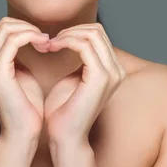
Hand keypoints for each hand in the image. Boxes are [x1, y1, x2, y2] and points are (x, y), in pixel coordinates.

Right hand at [0, 17, 50, 142]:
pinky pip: (13, 40)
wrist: (23, 132)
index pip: (2, 28)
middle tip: (46, 40)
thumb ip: (17, 53)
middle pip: (3, 24)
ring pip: (7, 28)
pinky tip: (45, 46)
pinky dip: (31, 37)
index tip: (43, 40)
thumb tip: (25, 34)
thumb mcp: (21, 72)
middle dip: (28, 27)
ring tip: (46, 43)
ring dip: (31, 31)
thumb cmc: (26, 105)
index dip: (25, 28)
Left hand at [43, 23, 126, 144]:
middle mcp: (116, 70)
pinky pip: (84, 46)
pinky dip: (66, 42)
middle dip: (71, 30)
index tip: (54, 40)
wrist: (64, 135)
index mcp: (112, 69)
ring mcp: (111, 73)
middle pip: (97, 30)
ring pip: (92, 34)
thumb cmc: (64, 110)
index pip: (98, 34)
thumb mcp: (74, 76)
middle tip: (50, 41)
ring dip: (67, 35)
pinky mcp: (100, 78)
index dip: (75, 31)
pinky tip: (52, 48)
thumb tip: (72, 38)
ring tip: (50, 45)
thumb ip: (79, 58)